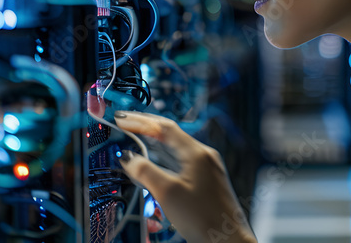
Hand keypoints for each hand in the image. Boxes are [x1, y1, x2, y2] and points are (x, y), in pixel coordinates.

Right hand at [114, 111, 257, 242]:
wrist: (228, 241)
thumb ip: (145, 171)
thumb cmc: (203, 218)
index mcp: (197, 153)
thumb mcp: (168, 193)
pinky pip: (183, 161)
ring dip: (156, 142)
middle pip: (171, 134)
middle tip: (127, 123)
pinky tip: (157, 164)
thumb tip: (128, 157)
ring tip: (137, 138)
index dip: (140, 122)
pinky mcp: (208, 182)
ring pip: (177, 148)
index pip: (164, 128)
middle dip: (147, 127)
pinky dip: (166, 157)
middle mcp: (205, 156)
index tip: (122, 120)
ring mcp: (208, 168)